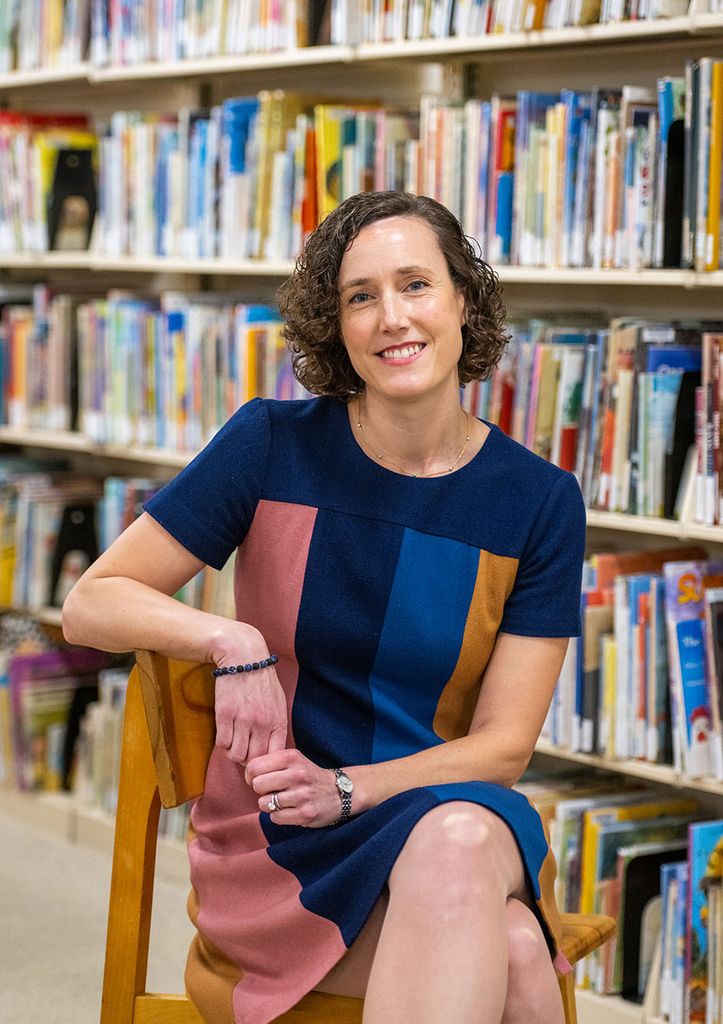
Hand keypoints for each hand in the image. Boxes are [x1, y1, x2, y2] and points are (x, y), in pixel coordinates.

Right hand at [213, 634, 287, 762]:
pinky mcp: (224, 714)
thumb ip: (276, 727)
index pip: (274, 756)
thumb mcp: (277, 703)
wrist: (244, 656)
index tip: (259, 764)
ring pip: (236, 754)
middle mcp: (262, 723)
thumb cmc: (262, 680)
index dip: (266, 765)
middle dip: (248, 761)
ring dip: (234, 752)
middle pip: (254, 760)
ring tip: (235, 741)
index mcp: (278, 721)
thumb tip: (272, 752)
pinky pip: (222, 743)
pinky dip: (223, 742)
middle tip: (244, 754)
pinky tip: (227, 731)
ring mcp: (243, 719)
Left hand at [245, 749, 345, 827]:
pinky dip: (278, 816)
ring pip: (264, 803)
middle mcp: (297, 774)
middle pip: (257, 785)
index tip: (258, 779)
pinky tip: (288, 810)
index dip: (250, 775)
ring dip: (269, 805)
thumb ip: (271, 762)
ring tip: (281, 800)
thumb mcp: (293, 760)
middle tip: (271, 790)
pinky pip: (275, 818)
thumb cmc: (308, 775)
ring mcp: (302, 795)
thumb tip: (246, 772)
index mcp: (292, 757)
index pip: (254, 766)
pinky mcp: (305, 814)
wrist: (339, 792)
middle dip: (260, 790)